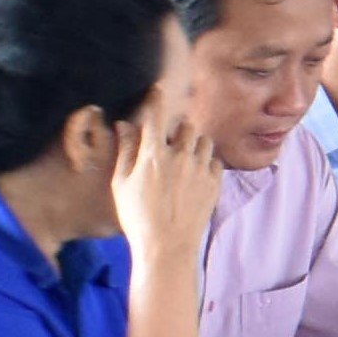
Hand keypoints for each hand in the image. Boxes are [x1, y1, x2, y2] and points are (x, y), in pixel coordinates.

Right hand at [111, 83, 222, 261]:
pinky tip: (196, 174)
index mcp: (153, 155)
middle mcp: (180, 156)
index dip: (156, 99)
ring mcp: (200, 169)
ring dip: (195, 143)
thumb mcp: (122, 184)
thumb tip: (124, 125)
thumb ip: (126, 151)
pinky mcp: (215, 182)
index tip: (158, 89)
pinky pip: (215, 160)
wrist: (167, 247)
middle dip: (178, 129)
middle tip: (171, 143)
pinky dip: (207, 161)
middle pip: (186, 125)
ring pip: (204, 140)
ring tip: (185, 158)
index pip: (156, 115)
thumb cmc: (138, 217)